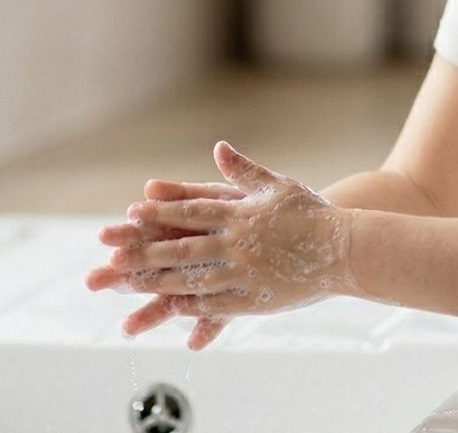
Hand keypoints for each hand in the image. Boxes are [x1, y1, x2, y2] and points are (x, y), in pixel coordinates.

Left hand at [86, 141, 362, 349]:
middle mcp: (238, 242)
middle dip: (144, 254)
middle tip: (112, 261)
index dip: (159, 214)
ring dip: (159, 284)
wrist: (344, 246)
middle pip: (183, 248)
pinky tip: (174, 309)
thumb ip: (243, 170)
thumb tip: (219, 148)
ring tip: (131, 291)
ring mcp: (245, 272)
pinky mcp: (256, 297)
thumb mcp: (277, 184)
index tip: (130, 216)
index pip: (191, 212)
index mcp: (240, 213)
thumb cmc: (311, 212)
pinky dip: (194, 307)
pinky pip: (219, 304)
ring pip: (194, 279)